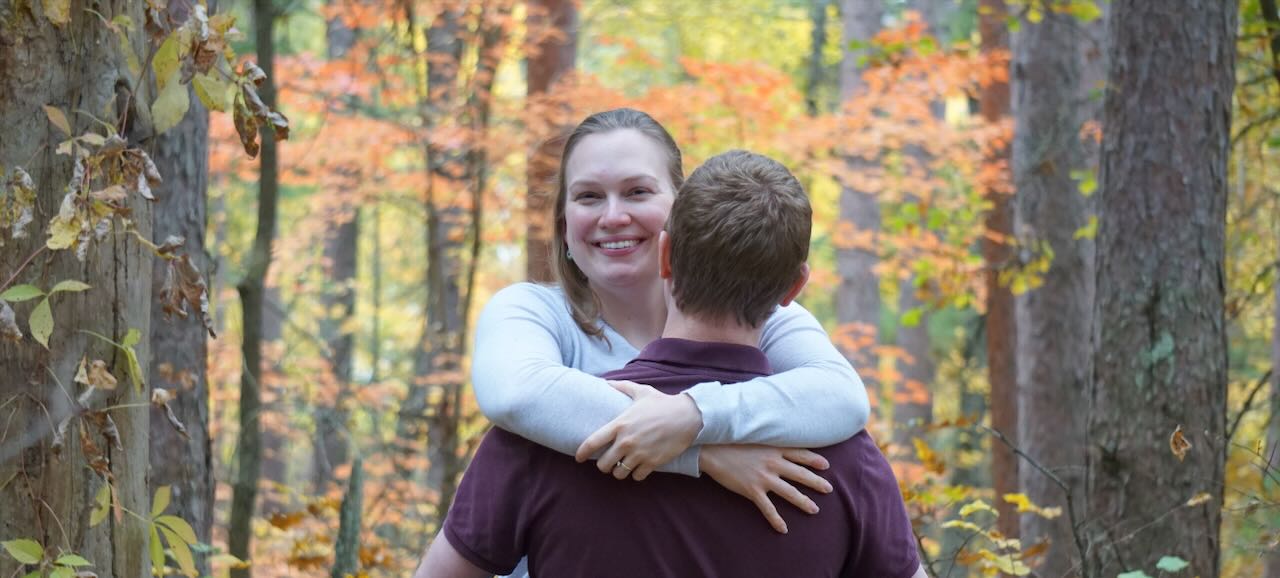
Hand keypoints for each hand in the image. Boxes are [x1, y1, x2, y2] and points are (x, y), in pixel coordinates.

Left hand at [575, 380, 702, 480]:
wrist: (688, 416)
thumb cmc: (663, 403)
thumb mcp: (641, 391)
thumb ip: (622, 387)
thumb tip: (607, 382)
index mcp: (620, 425)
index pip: (593, 442)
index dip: (582, 452)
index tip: (578, 458)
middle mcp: (626, 441)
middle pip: (603, 464)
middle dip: (604, 465)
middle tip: (608, 462)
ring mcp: (639, 454)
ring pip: (618, 473)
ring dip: (619, 471)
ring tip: (622, 466)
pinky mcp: (652, 463)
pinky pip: (636, 477)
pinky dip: (635, 474)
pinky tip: (638, 468)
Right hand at [698, 444, 832, 533]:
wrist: (711, 448)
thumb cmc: (730, 440)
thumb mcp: (753, 436)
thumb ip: (766, 441)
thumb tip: (774, 441)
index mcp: (774, 449)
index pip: (801, 454)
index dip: (814, 460)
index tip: (826, 465)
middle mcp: (773, 463)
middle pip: (801, 474)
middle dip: (816, 482)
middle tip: (828, 489)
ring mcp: (764, 477)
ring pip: (790, 492)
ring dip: (803, 502)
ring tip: (814, 509)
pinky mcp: (752, 490)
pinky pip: (768, 508)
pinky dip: (776, 520)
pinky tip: (783, 529)